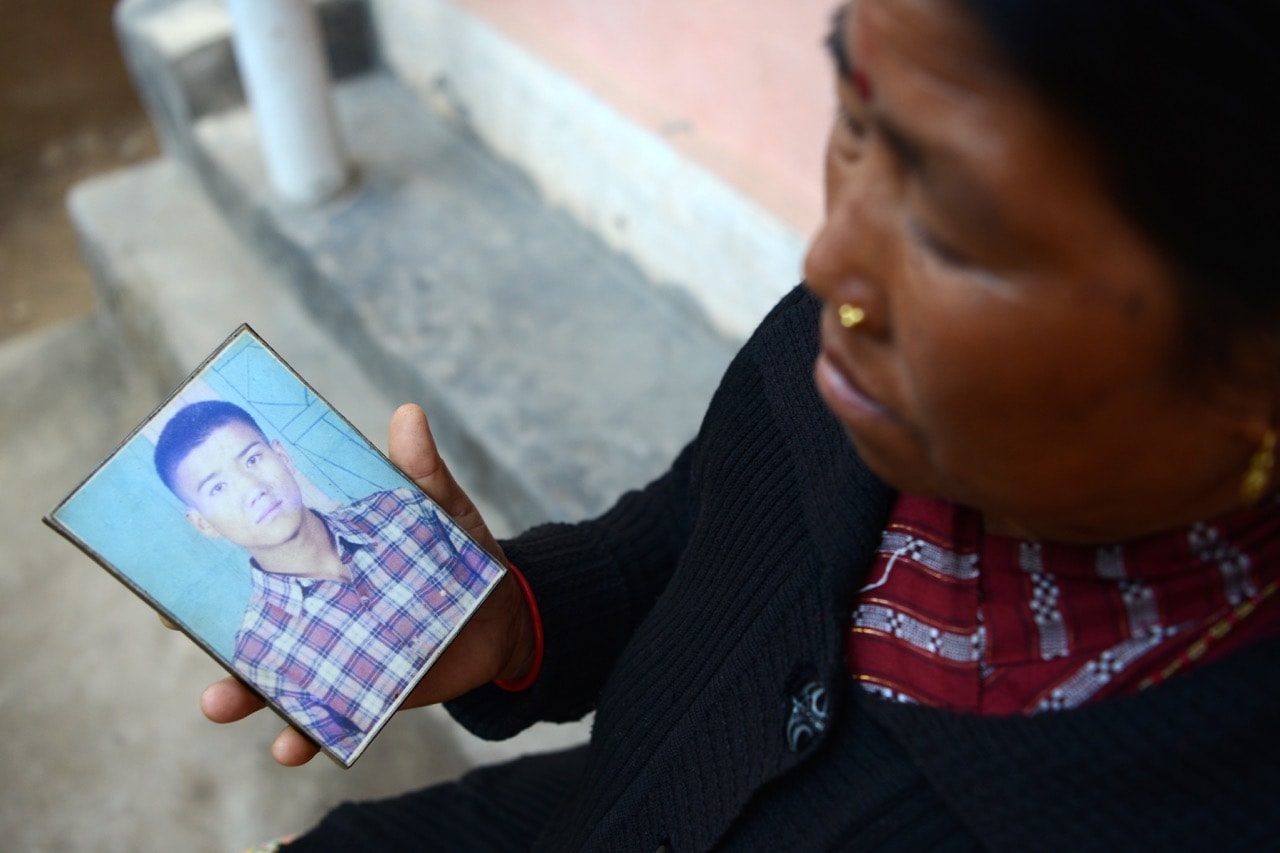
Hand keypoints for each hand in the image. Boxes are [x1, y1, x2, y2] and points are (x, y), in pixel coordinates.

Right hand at [200, 404, 535, 765]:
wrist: (507, 615)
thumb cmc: (463, 553)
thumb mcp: (442, 510)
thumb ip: (421, 473)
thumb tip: (408, 418)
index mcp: (326, 557)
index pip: (260, 557)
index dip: (215, 559)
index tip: (173, 556)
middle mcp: (317, 608)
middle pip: (248, 620)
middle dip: (206, 626)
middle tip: (176, 624)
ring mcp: (334, 654)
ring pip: (272, 678)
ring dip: (240, 693)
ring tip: (219, 702)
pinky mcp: (361, 695)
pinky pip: (324, 722)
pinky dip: (305, 737)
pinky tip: (293, 747)